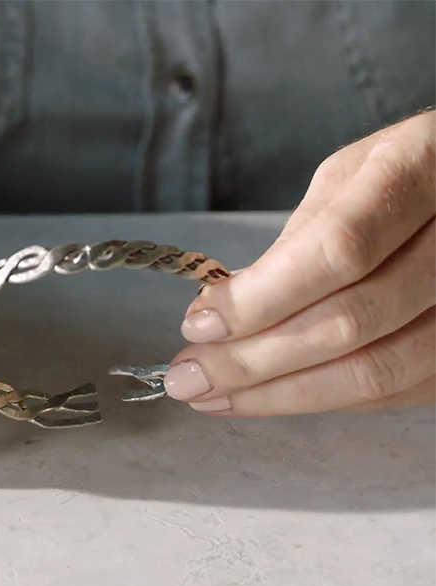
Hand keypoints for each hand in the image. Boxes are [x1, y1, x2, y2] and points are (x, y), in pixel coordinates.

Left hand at [164, 111, 434, 415]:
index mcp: (419, 170)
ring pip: (379, 371)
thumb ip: (294, 241)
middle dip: (254, 360)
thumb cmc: (402, 175)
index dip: (261, 298)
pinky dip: (325, 399)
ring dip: (282, 395)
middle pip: (352, 321)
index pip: (337, 251)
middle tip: (188, 378)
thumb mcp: (348, 177)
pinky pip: (398, 391)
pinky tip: (270, 397)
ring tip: (215, 396)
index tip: (199, 324)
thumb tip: (218, 311)